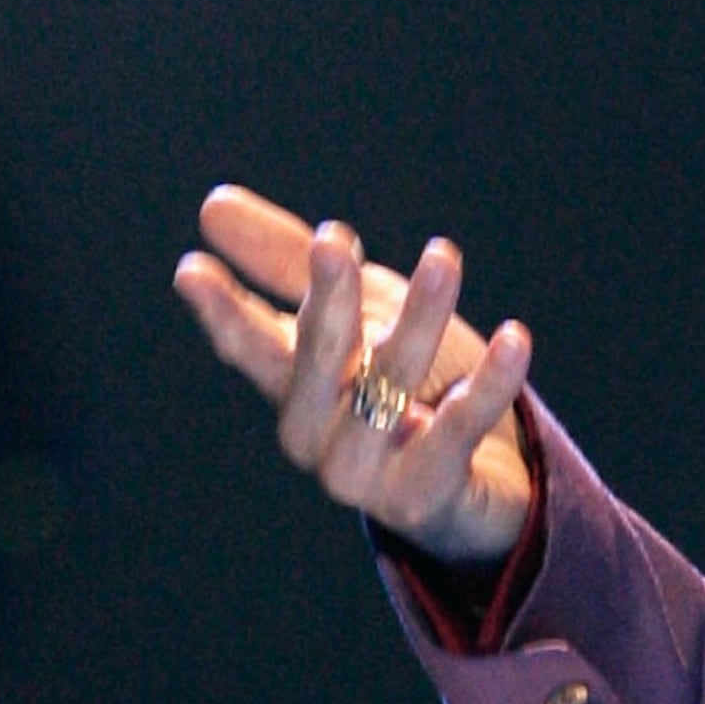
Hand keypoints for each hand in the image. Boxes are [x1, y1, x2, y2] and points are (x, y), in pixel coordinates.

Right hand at [173, 184, 538, 564]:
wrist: (490, 480)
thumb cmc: (416, 385)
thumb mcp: (364, 310)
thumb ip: (293, 263)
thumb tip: (212, 205)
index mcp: (297, 387)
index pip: (251, 346)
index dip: (223, 312)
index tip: (191, 270)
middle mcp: (317, 436)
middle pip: (316, 362)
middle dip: (325, 301)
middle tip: (332, 239)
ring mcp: (364, 475)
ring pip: (388, 386)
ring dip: (418, 318)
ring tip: (443, 255)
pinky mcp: (423, 497)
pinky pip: (457, 432)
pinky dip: (487, 384)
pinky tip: (513, 337)